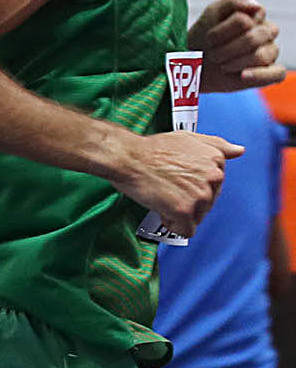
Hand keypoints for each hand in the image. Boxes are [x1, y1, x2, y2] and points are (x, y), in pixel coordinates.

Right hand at [115, 127, 238, 238]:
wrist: (129, 157)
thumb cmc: (152, 149)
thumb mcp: (189, 137)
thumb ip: (217, 145)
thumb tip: (239, 151)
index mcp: (216, 161)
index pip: (215, 186)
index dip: (194, 188)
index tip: (180, 184)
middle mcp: (213, 178)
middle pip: (207, 204)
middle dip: (188, 202)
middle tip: (168, 191)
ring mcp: (200, 195)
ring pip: (197, 217)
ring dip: (179, 213)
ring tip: (163, 198)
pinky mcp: (185, 210)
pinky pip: (186, 230)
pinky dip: (173, 225)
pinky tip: (163, 211)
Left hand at [189, 0, 284, 93]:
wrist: (193, 63)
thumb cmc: (204, 36)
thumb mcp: (212, 13)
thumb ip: (234, 1)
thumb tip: (256, 5)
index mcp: (255, 14)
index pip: (244, 20)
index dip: (223, 31)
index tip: (208, 36)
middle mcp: (266, 31)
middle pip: (255, 37)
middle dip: (228, 48)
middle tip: (213, 53)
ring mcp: (270, 51)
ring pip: (263, 55)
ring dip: (235, 62)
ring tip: (221, 64)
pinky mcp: (269, 72)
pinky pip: (277, 74)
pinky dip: (260, 75)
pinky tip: (243, 75)